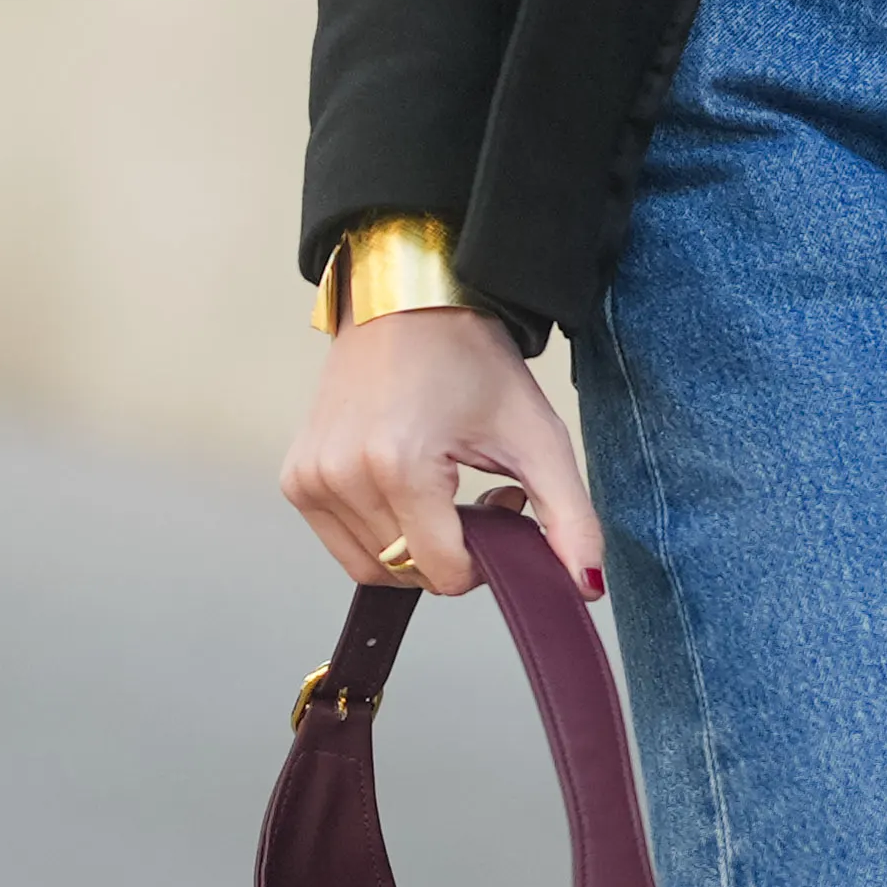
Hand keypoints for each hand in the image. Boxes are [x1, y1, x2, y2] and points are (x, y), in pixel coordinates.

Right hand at [282, 303, 612, 600]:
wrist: (409, 299)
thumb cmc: (471, 358)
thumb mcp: (537, 435)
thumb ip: (571, 518)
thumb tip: (589, 587)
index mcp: (398, 466)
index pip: (446, 574)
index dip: (487, 558)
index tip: (503, 500)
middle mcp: (341, 475)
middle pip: (410, 573)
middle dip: (452, 550)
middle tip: (476, 489)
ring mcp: (310, 479)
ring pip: (375, 567)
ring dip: (416, 545)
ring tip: (443, 487)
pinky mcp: (297, 480)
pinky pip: (344, 546)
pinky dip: (382, 533)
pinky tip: (407, 486)